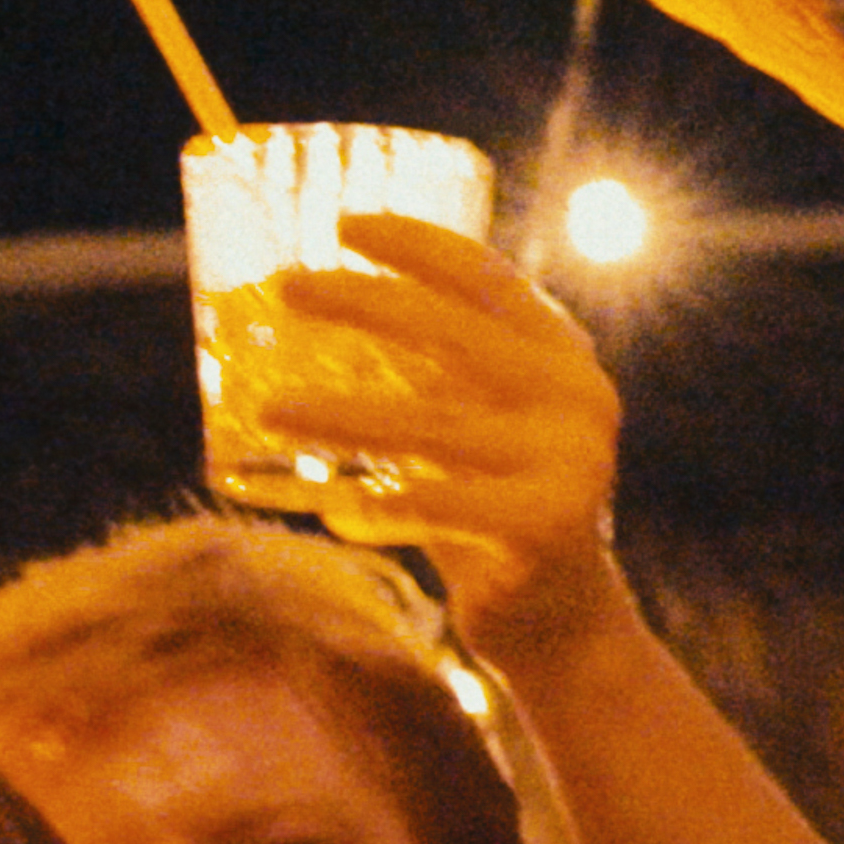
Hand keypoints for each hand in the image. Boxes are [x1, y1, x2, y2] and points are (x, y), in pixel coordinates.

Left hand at [249, 212, 632, 658]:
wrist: (561, 621)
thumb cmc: (486, 506)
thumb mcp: (463, 424)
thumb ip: (418, 376)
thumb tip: (301, 319)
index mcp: (558, 353)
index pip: (487, 278)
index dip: (417, 244)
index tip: (345, 222)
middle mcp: (574, 394)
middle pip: (452, 332)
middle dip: (361, 302)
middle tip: (284, 287)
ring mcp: (570, 460)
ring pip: (432, 426)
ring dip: (341, 416)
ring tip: (269, 410)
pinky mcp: (548, 525)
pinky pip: (444, 508)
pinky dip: (382, 507)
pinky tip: (336, 513)